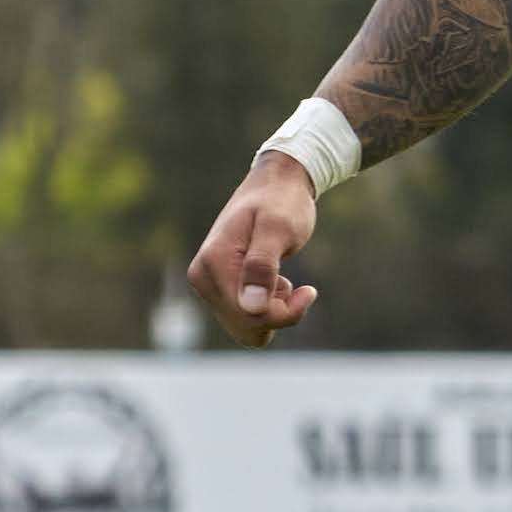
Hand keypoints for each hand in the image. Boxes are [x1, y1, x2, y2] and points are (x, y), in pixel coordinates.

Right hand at [189, 154, 324, 345]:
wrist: (276, 184)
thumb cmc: (282, 202)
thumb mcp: (279, 228)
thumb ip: (263, 266)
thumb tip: (251, 308)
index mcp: (213, 263)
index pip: (249, 315)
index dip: (284, 312)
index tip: (309, 291)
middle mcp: (202, 277)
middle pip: (246, 327)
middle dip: (278, 314)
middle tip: (301, 289)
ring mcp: (208, 284)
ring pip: (245, 328)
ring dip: (273, 311)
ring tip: (284, 280)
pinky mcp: (219, 288)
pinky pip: (245, 319)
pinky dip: (267, 309)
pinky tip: (276, 282)